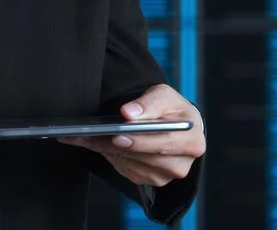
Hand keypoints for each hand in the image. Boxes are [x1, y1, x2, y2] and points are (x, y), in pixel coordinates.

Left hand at [58, 84, 204, 186]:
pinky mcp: (149, 180)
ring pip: (130, 165)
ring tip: (84, 136)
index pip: (165, 143)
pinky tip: (94, 143)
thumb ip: (149, 103)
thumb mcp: (164, 96)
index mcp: (192, 141)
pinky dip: (108, 156)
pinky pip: (125, 170)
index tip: (118, 134)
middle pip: (144, 157)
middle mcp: (181, 164)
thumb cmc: (171, 110)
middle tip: (89, 136)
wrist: (174, 125)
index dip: (140, 140)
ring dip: (105, 150)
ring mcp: (165, 176)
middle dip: (114, 145)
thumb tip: (128, 114)